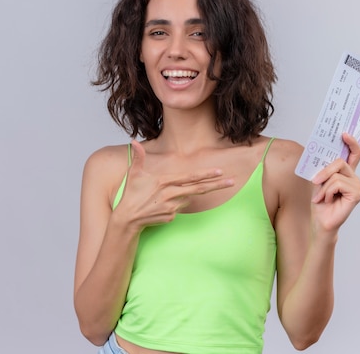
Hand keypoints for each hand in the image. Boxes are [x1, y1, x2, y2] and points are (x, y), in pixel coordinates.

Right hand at [114, 140, 233, 230]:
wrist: (126, 219)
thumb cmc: (130, 195)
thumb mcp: (134, 174)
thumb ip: (138, 157)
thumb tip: (134, 141)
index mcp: (164, 182)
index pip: (190, 177)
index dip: (205, 174)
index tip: (219, 171)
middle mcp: (170, 194)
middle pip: (198, 189)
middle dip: (217, 185)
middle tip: (232, 181)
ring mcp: (172, 207)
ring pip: (185, 198)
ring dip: (181, 196)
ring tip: (160, 197)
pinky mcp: (171, 217)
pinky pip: (178, 209)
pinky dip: (172, 206)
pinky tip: (159, 206)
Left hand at [309, 133, 359, 233]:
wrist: (321, 222)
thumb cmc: (320, 203)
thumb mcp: (319, 181)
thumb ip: (324, 168)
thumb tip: (320, 151)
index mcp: (347, 173)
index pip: (354, 153)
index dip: (352, 142)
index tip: (344, 134)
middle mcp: (354, 177)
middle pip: (340, 161)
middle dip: (324, 170)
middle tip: (315, 181)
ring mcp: (357, 186)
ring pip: (336, 174)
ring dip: (324, 187)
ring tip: (322, 197)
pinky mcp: (356, 194)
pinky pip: (337, 183)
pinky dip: (327, 192)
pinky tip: (328, 201)